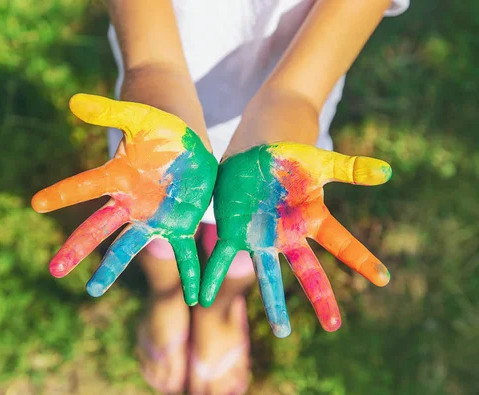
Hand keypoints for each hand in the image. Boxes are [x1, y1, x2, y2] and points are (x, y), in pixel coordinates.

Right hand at [32, 94, 216, 304]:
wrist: (186, 142)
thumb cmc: (160, 127)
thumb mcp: (139, 116)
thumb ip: (110, 112)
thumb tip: (74, 101)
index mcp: (119, 176)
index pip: (85, 185)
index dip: (63, 193)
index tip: (36, 203)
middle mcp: (129, 203)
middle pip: (99, 228)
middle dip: (77, 248)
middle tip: (54, 270)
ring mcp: (152, 217)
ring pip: (129, 248)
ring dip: (112, 270)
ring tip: (92, 291)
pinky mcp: (178, 225)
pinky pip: (183, 254)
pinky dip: (188, 275)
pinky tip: (191, 297)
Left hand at [199, 142, 391, 335]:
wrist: (253, 153)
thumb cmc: (289, 159)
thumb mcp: (319, 162)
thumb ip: (350, 169)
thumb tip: (389, 171)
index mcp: (311, 218)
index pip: (341, 242)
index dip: (361, 259)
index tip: (384, 279)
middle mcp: (288, 235)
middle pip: (308, 271)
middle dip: (320, 297)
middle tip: (334, 326)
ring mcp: (261, 237)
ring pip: (268, 275)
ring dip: (274, 303)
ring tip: (282, 332)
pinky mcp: (233, 232)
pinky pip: (221, 258)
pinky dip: (211, 277)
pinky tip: (202, 298)